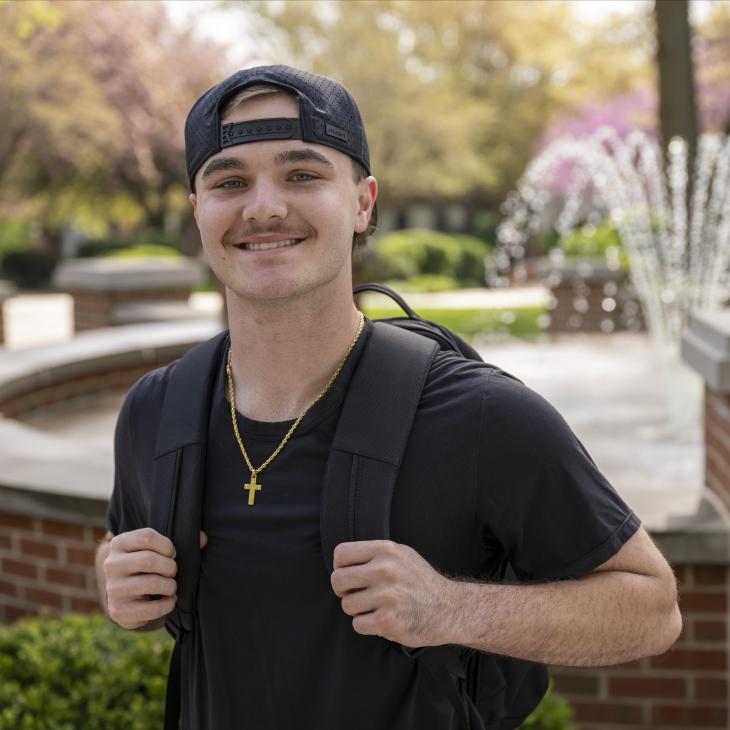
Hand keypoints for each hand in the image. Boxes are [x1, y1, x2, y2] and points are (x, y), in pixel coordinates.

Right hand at [103, 528, 207, 629]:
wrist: (127, 596)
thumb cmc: (147, 566)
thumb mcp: (157, 550)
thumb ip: (181, 541)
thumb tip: (204, 538)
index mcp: (119, 543)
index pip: (147, 536)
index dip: (167, 546)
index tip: (171, 553)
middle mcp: (111, 564)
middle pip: (149, 559)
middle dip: (170, 566)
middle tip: (173, 571)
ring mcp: (113, 588)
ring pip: (151, 582)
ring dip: (170, 585)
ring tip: (171, 586)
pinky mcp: (118, 611)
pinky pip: (152, 608)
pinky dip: (167, 605)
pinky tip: (169, 600)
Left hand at [331, 540, 452, 648]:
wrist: (448, 608)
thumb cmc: (420, 581)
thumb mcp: (401, 554)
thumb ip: (373, 554)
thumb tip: (341, 562)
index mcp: (385, 550)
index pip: (341, 554)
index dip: (340, 566)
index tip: (351, 575)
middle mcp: (384, 570)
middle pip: (337, 580)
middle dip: (344, 590)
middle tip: (358, 594)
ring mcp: (386, 596)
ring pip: (347, 605)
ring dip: (358, 610)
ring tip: (376, 607)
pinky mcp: (388, 621)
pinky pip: (358, 625)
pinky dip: (367, 625)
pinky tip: (382, 619)